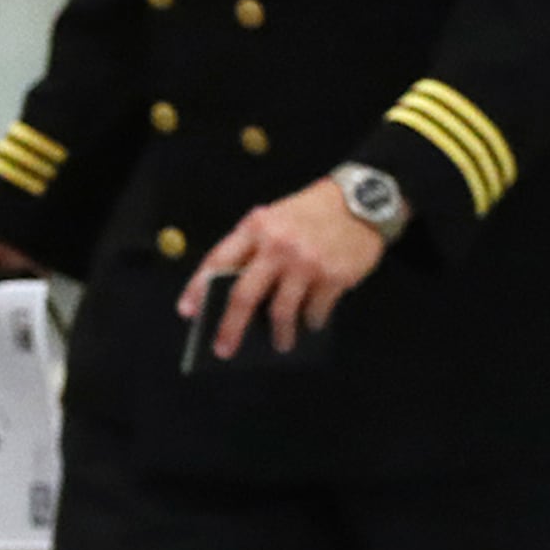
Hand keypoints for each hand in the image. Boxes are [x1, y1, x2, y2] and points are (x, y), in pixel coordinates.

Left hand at [181, 179, 388, 362]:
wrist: (361, 201)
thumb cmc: (311, 212)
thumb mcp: (274, 217)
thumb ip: (254, 248)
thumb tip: (235, 295)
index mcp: (256, 227)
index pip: (218, 261)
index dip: (198, 288)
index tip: (187, 312)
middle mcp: (277, 245)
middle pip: (244, 295)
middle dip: (230, 327)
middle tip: (223, 349)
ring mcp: (305, 263)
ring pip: (281, 312)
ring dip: (279, 334)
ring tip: (279, 344)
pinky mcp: (333, 277)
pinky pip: (315, 311)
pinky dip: (310, 322)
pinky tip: (309, 325)